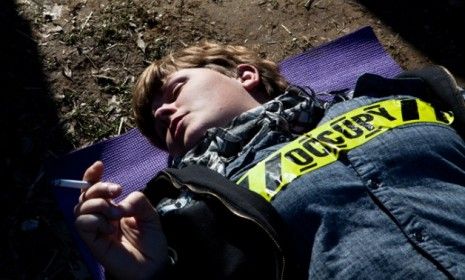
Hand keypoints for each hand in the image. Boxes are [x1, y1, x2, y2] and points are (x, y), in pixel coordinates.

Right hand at [74, 161, 167, 278]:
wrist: (153, 265)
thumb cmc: (151, 240)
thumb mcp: (150, 214)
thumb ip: (137, 200)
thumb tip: (120, 202)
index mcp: (112, 207)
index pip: (94, 188)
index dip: (92, 175)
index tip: (99, 166)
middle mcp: (101, 216)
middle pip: (85, 194)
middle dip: (99, 186)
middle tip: (117, 191)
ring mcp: (95, 229)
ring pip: (80, 207)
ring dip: (98, 204)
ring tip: (115, 214)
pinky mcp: (92, 242)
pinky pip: (82, 224)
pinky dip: (95, 219)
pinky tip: (109, 227)